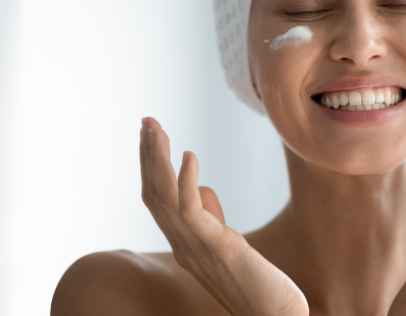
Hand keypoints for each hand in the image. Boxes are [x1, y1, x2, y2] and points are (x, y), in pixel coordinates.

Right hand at [139, 117, 307, 315]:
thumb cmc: (259, 285)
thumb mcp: (229, 245)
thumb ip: (212, 220)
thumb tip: (204, 191)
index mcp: (183, 245)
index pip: (157, 200)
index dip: (149, 167)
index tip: (149, 135)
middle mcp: (182, 246)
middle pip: (153, 193)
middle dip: (147, 155)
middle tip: (146, 121)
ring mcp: (196, 248)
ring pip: (164, 197)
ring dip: (157, 160)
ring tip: (155, 128)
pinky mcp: (217, 247)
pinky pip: (191, 211)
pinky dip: (187, 180)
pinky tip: (190, 154)